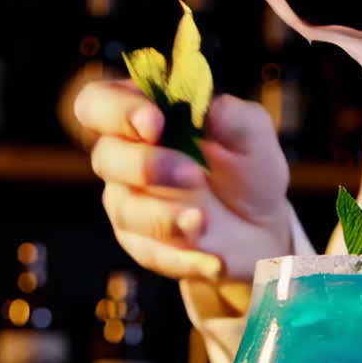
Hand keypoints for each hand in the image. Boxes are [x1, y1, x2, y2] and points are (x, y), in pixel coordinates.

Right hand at [74, 79, 292, 280]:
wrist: (262, 226)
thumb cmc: (247, 167)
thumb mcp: (251, 134)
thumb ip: (231, 115)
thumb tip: (207, 107)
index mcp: (142, 118)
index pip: (99, 102)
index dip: (116, 110)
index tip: (155, 122)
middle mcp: (125, 159)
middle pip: (106, 157)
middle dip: (146, 165)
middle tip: (193, 174)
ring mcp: (130, 205)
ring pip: (127, 210)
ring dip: (164, 216)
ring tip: (205, 220)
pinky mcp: (144, 246)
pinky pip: (154, 253)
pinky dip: (186, 258)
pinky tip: (214, 260)